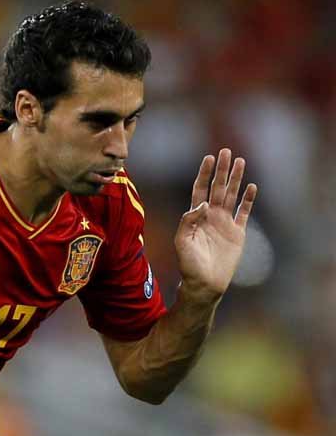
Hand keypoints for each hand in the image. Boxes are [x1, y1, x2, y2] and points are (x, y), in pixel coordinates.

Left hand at [175, 148, 257, 303]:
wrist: (204, 283)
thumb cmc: (189, 264)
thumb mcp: (182, 241)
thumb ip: (189, 220)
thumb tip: (203, 203)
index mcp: (196, 215)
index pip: (200, 188)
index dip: (204, 174)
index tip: (209, 158)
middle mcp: (211, 215)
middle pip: (218, 187)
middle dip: (222, 170)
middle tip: (226, 151)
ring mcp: (225, 223)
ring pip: (232, 195)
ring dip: (237, 179)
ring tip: (241, 162)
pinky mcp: (237, 233)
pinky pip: (244, 213)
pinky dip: (249, 200)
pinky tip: (252, 187)